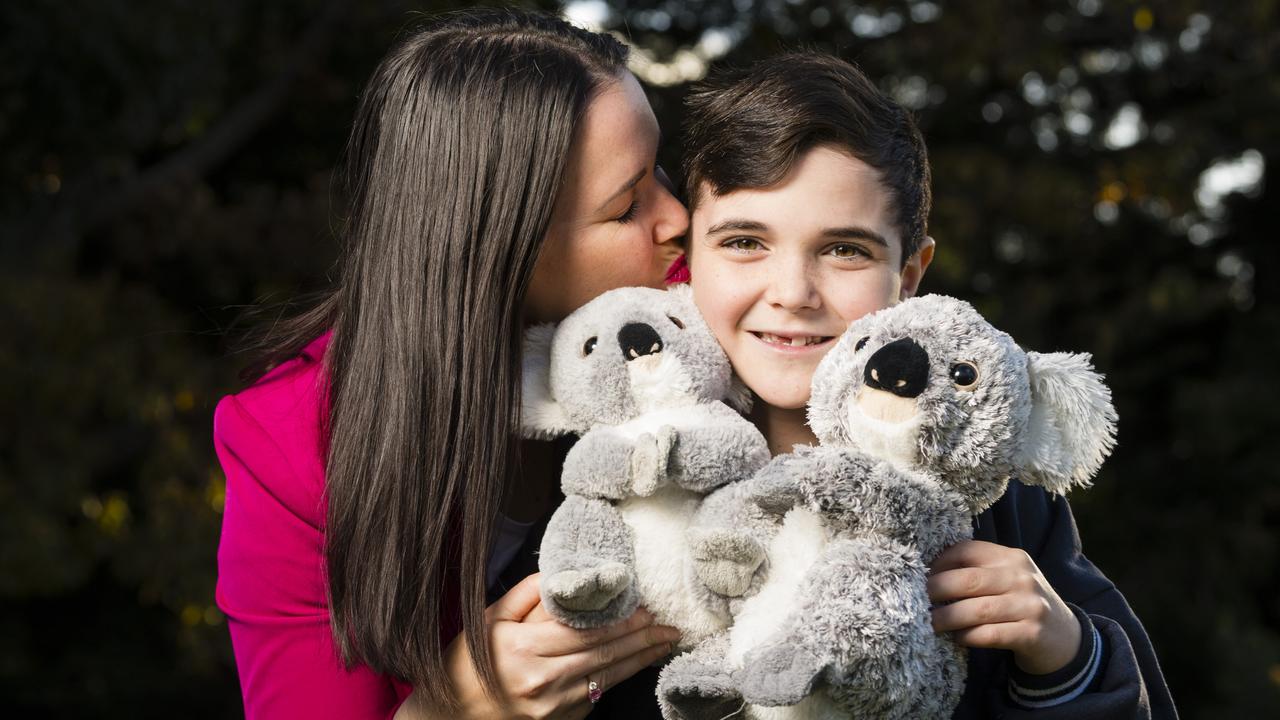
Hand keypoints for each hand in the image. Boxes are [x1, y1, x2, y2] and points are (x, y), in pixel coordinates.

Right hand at [398, 573, 678, 719]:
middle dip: (641, 636)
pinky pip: (597, 696)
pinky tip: (637, 663)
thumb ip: (527, 595)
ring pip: (608, 677)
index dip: (620, 619)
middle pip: (605, 654)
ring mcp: (553, 707)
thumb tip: (563, 575)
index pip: (586, 631)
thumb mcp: (487, 620)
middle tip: (667, 622)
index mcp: (524, 649)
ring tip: (664, 640)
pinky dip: (620, 677)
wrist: (447, 719)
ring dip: (640, 658)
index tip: (644, 605)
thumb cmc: (466, 665)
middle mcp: (543, 680)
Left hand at [927, 540, 1080, 674]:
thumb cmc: (1021, 604)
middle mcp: (1022, 578)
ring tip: (930, 623)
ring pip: (976, 610)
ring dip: (946, 618)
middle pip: (968, 580)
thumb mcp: (1007, 578)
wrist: (1064, 637)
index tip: (920, 576)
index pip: (967, 550)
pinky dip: (967, 637)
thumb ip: (977, 571)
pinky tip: (958, 638)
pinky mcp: (1031, 633)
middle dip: (935, 590)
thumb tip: (928, 573)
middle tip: (916, 601)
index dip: (938, 562)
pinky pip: (989, 634)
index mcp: (1011, 558)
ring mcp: (1029, 605)